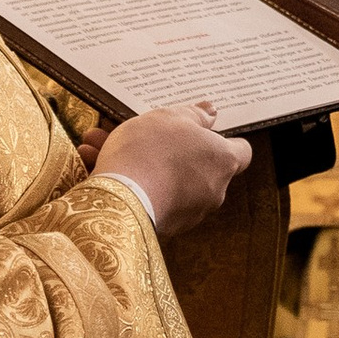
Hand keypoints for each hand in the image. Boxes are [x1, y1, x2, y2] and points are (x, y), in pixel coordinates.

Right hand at [94, 101, 250, 238]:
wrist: (121, 199)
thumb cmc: (149, 152)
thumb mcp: (169, 117)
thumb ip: (194, 114)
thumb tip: (211, 111)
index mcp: (222, 160)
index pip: (240, 151)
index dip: (223, 140)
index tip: (203, 132)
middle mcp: (213, 190)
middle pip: (197, 164)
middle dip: (170, 148)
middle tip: (144, 132)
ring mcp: (190, 212)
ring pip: (167, 179)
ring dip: (143, 163)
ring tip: (103, 143)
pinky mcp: (166, 226)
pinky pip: (151, 196)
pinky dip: (132, 183)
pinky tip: (98, 165)